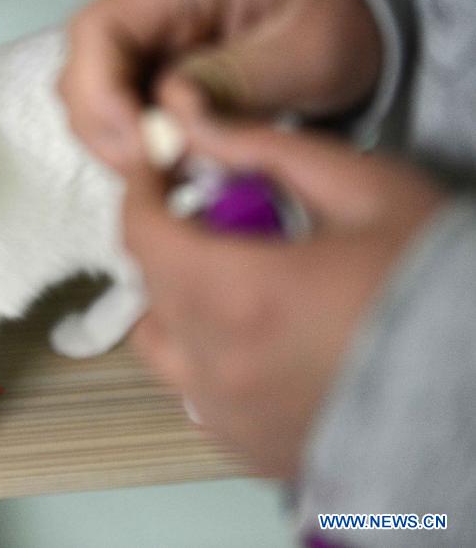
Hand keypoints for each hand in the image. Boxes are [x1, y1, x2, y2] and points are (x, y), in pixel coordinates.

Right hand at [60, 0, 381, 171]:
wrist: (355, 11)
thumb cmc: (339, 15)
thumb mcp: (310, 51)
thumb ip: (238, 81)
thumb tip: (171, 116)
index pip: (99, 29)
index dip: (100, 92)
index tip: (141, 143)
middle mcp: (153, 8)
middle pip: (82, 70)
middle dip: (108, 130)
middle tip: (157, 172)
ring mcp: (151, 43)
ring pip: (95, 101)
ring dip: (121, 145)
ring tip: (173, 172)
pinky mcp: (157, 74)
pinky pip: (124, 116)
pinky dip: (140, 148)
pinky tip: (177, 164)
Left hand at [124, 120, 445, 477]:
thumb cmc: (434, 276)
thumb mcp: (362, 187)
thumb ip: (264, 150)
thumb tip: (192, 126)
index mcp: (240, 296)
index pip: (142, 234)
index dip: (140, 190)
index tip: (157, 167)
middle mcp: (219, 366)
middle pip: (150, 286)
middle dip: (171, 238)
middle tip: (224, 216)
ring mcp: (230, 416)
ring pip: (161, 345)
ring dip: (178, 300)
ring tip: (237, 279)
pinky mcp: (249, 448)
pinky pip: (193, 393)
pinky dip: (204, 354)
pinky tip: (257, 335)